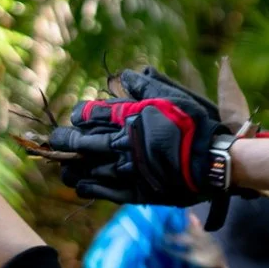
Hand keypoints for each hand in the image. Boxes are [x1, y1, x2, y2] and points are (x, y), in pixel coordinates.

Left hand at [41, 68, 228, 206]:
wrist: (213, 161)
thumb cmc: (195, 125)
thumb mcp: (172, 96)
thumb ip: (146, 86)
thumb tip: (124, 76)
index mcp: (128, 118)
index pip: (90, 115)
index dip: (79, 116)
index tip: (76, 118)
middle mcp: (121, 143)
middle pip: (81, 142)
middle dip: (65, 140)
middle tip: (55, 140)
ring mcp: (126, 169)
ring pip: (86, 168)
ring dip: (71, 166)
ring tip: (64, 165)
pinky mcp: (134, 191)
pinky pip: (102, 191)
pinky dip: (87, 186)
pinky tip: (79, 184)